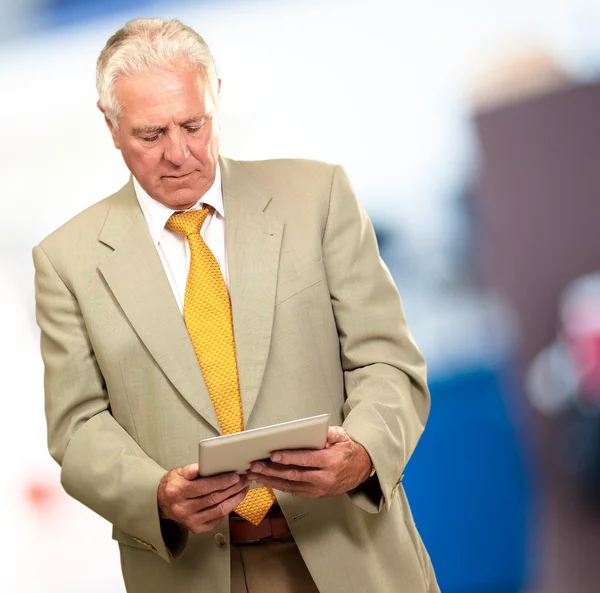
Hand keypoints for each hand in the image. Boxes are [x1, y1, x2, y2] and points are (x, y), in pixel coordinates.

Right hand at [158, 464, 250, 532]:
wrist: (163, 504)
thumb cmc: (174, 485)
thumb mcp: (178, 473)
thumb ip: (190, 470)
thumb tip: (200, 466)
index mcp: (178, 492)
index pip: (204, 487)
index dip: (222, 481)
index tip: (235, 475)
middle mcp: (183, 509)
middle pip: (214, 498)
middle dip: (233, 488)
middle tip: (244, 479)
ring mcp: (190, 521)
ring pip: (219, 510)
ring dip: (235, 498)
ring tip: (244, 488)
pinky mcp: (197, 528)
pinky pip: (218, 518)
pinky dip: (230, 507)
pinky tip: (236, 498)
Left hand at [247, 426, 371, 497]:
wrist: (361, 470)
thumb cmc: (348, 451)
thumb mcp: (342, 436)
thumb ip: (329, 433)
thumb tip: (315, 430)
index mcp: (331, 461)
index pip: (307, 460)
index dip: (289, 458)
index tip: (273, 455)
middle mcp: (325, 478)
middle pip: (294, 475)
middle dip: (272, 470)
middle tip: (256, 465)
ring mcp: (319, 489)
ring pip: (291, 486)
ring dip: (271, 480)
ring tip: (255, 474)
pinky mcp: (315, 494)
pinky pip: (294, 491)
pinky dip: (278, 486)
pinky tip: (266, 480)